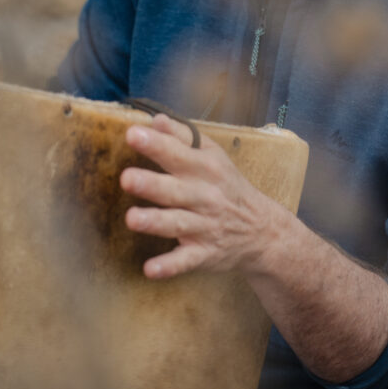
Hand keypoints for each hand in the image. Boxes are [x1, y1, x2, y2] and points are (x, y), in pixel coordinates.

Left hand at [120, 113, 278, 278]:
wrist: (261, 228)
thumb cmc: (225, 184)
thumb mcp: (211, 155)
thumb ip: (182, 136)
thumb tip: (155, 119)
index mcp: (205, 168)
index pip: (178, 153)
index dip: (155, 144)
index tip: (132, 134)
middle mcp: (205, 196)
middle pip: (175, 189)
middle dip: (152, 184)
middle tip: (126, 178)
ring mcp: (205, 226)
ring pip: (178, 223)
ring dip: (155, 222)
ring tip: (131, 218)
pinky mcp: (204, 253)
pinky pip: (185, 261)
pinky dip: (169, 266)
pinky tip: (149, 269)